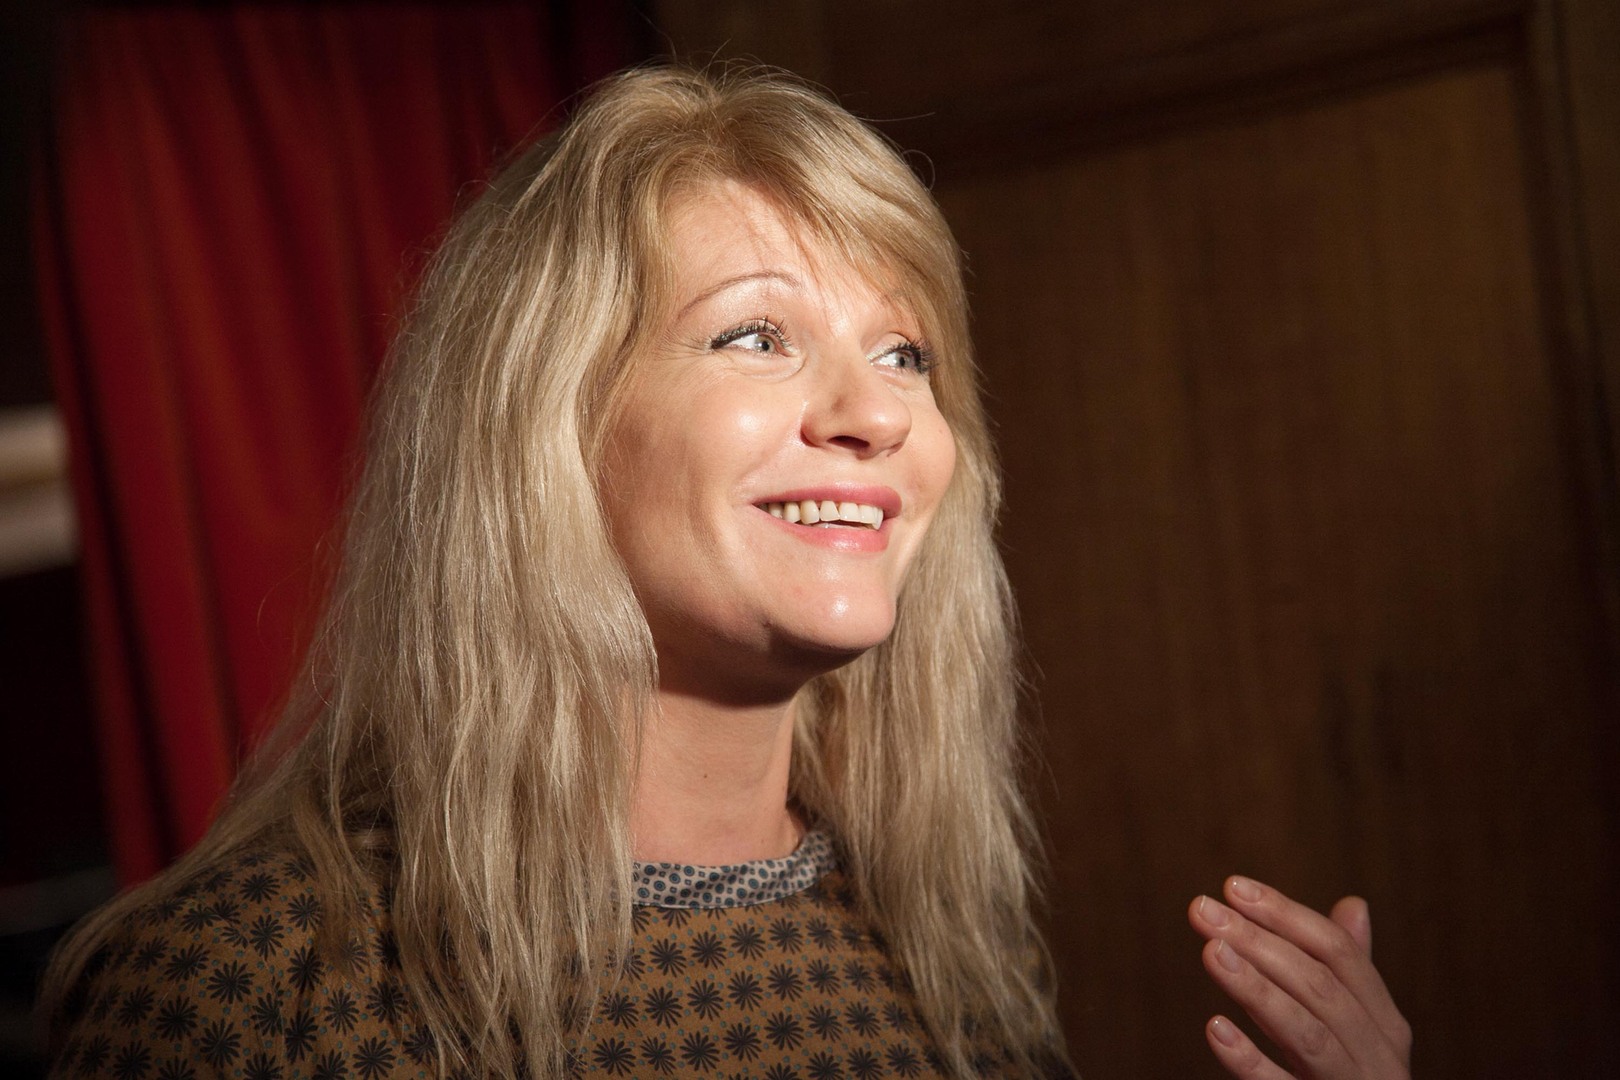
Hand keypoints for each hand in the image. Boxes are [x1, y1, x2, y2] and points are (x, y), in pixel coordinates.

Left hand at [1187, 876, 1411, 1078]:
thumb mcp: (1360, 1030)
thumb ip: (1350, 974)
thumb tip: (1354, 904)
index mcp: (1385, 1024)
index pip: (1338, 953)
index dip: (1286, 915)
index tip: (1232, 887)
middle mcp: (1379, 1056)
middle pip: (1320, 986)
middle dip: (1259, 941)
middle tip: (1202, 910)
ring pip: (1307, 1034)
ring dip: (1256, 989)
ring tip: (1210, 951)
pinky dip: (1251, 1061)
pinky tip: (1215, 1029)